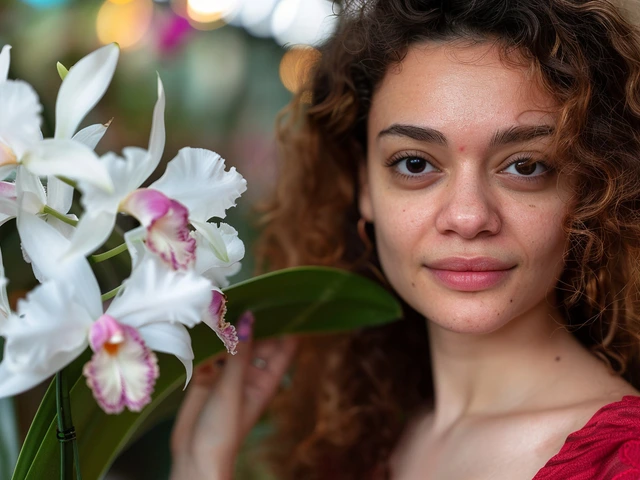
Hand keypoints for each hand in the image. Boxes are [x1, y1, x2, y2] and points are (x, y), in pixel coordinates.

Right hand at [169, 312, 297, 479]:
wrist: (194, 458)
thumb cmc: (223, 430)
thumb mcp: (234, 387)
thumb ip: (240, 352)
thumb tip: (248, 318)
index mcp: (266, 380)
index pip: (284, 347)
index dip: (287, 325)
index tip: (286, 299)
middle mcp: (248, 374)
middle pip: (256, 341)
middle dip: (252, 320)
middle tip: (247, 291)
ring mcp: (226, 375)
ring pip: (231, 344)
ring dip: (226, 328)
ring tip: (221, 301)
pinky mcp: (205, 377)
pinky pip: (208, 353)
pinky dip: (205, 340)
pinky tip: (201, 322)